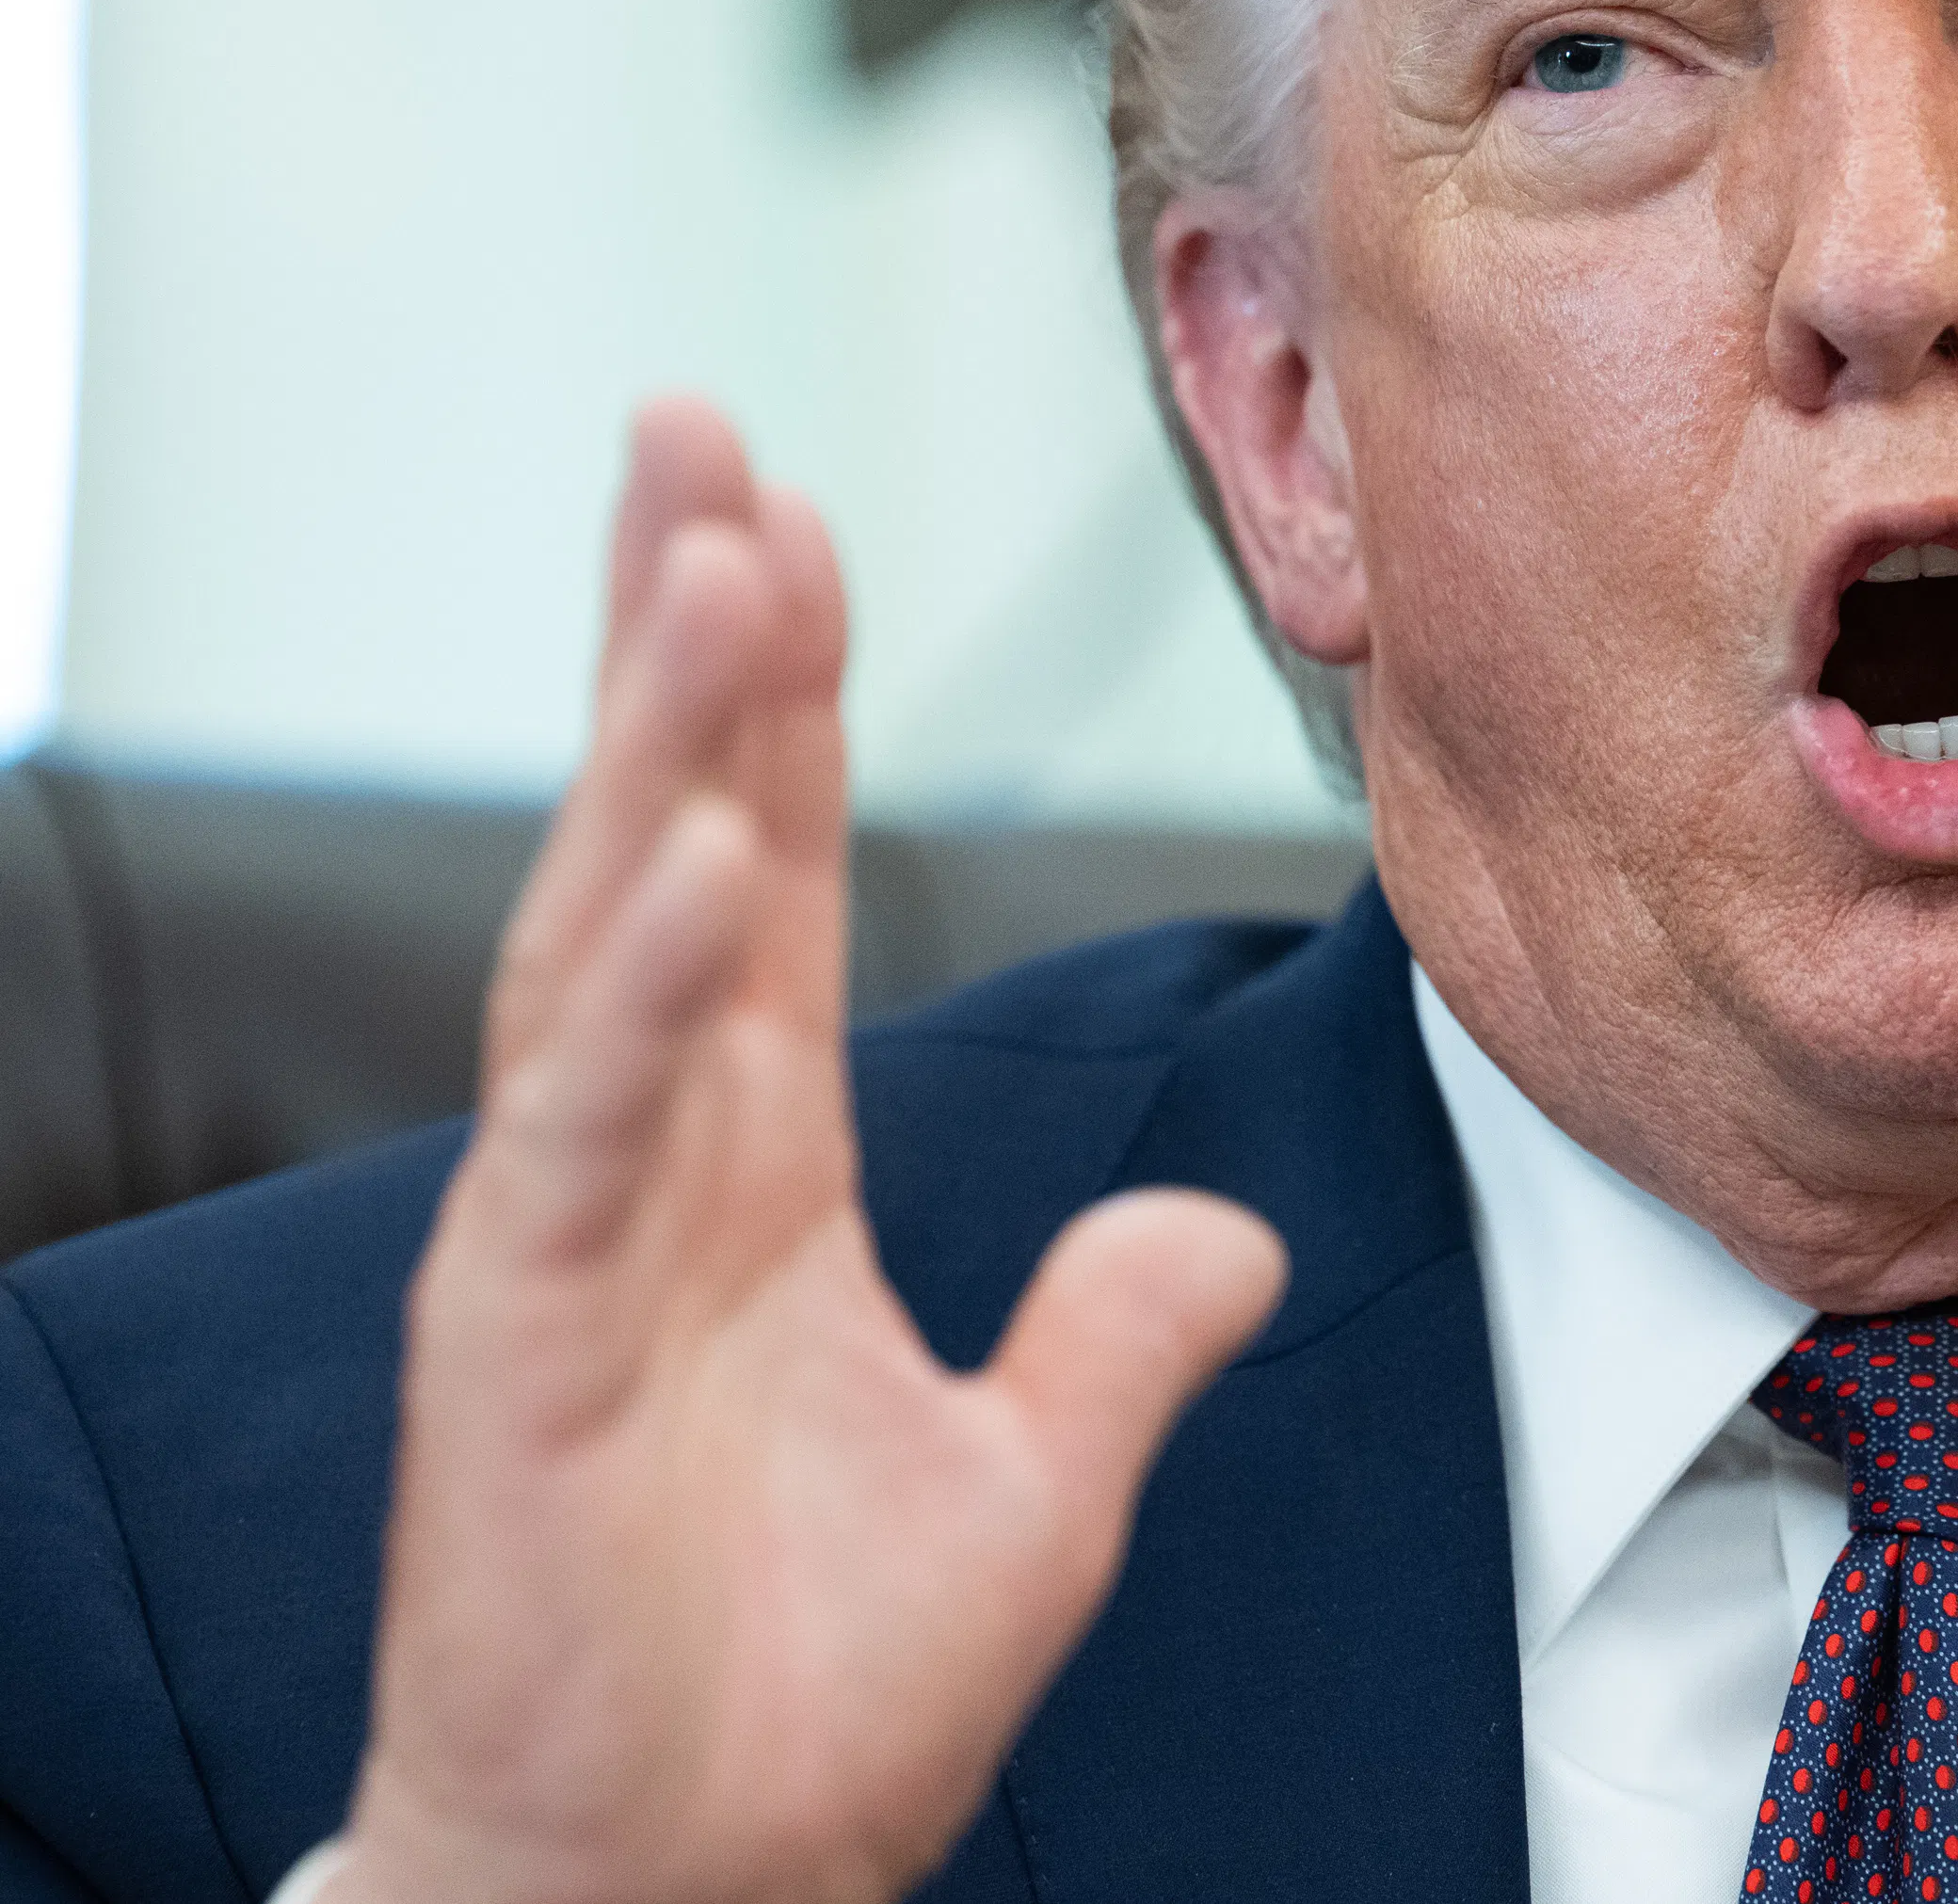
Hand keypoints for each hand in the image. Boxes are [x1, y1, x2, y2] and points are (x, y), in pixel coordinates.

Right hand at [335, 402, 1287, 1903]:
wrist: (684, 1890)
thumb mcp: (1033, 1488)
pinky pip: (578, 1137)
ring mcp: (567, 1243)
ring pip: (607, 934)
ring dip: (659, 740)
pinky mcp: (511, 1353)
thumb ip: (1119, 1334)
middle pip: (668, 839)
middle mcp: (649, 1165)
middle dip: (684, 634)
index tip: (792, 515)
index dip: (781, 702)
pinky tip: (689, 855)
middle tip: (699, 426)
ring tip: (706, 546)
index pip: (773, 876)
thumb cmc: (805, 1699)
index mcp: (757, 1170)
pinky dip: (634, 992)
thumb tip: (1219, 1234)